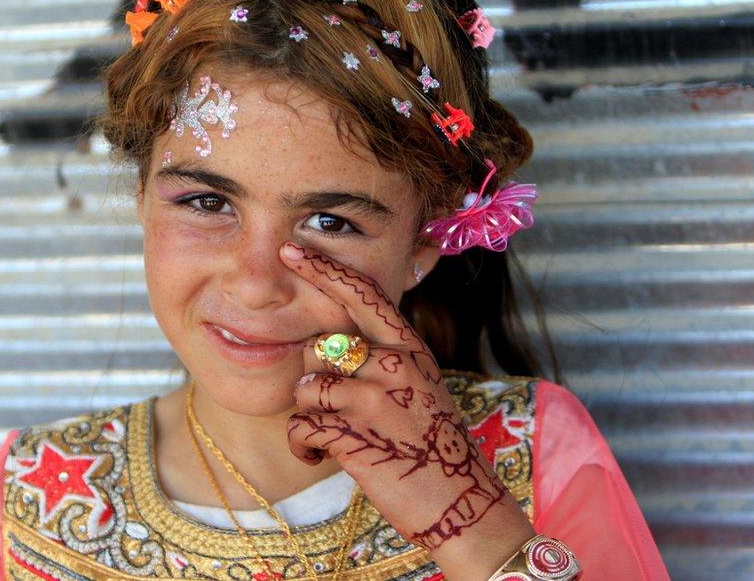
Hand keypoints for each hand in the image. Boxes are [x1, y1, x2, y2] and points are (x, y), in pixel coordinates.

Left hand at [279, 241, 534, 575]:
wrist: (462, 505)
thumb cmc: (434, 448)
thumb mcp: (422, 387)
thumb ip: (385, 359)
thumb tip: (332, 343)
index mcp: (410, 349)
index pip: (363, 295)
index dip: (323, 269)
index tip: (291, 248)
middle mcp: (393, 365)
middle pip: (318, 346)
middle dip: (315, 378)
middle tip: (339, 411)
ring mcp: (374, 399)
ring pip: (305, 386)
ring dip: (309, 417)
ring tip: (334, 438)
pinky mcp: (354, 435)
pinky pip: (300, 426)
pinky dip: (303, 447)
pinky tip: (321, 457)